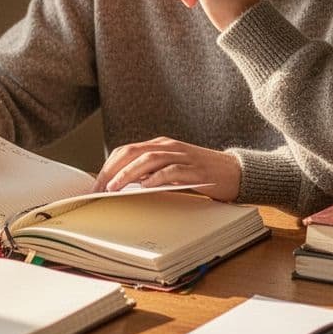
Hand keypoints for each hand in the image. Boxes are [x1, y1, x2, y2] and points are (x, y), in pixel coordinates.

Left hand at [93, 136, 241, 201]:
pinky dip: (156, 178)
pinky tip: (145, 187)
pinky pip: (171, 171)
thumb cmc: (201, 173)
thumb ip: (151, 173)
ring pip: (148, 160)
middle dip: (113, 170)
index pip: (127, 150)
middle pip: (133, 153)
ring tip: (115, 187)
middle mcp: (169, 147)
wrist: (235, 172)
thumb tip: (123, 186)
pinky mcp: (194, 169)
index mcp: (160, 145)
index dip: (109, 166)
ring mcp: (182, 156)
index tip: (97, 184)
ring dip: (128, 174)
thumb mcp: (171, 170)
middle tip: (100, 188)